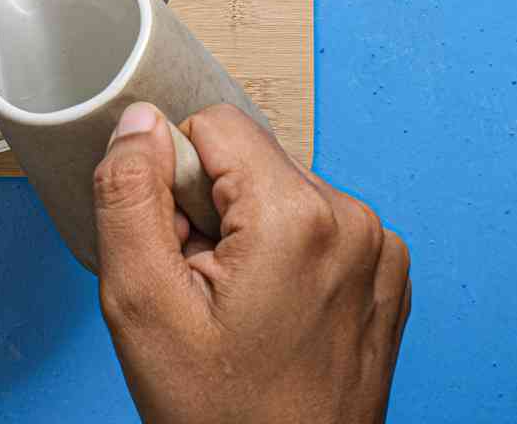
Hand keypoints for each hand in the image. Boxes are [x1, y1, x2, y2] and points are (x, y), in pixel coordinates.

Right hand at [93, 103, 409, 423]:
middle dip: (214, 210)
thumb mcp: (142, 307)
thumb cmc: (221, 419)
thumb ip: (129, 196)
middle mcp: (353, 221)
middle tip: (206, 292)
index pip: (213, 125)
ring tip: (241, 311)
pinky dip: (288, 257)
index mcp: (297, 216)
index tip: (181, 252)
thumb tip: (141, 122)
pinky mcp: (388, 277)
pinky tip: (275, 316)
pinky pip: (318, 227)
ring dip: (249, 234)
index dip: (178, 182)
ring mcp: (379, 253)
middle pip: (250, 160)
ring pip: (281, 191)